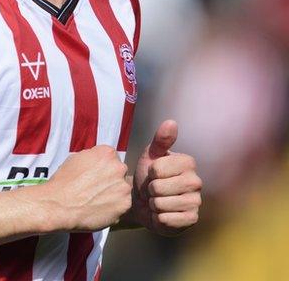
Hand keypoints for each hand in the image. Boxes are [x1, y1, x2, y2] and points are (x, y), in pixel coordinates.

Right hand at [39, 145, 131, 231]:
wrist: (59, 205)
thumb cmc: (63, 182)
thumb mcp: (74, 158)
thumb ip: (92, 157)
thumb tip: (97, 162)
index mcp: (107, 153)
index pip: (111, 158)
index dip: (102, 167)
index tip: (95, 174)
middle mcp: (119, 168)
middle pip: (119, 173)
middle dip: (110, 179)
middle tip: (95, 188)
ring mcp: (124, 187)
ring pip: (121, 190)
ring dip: (112, 194)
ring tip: (95, 200)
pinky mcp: (125, 205)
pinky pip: (121, 205)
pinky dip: (113, 207)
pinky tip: (98, 208)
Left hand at [132, 120, 202, 234]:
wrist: (145, 203)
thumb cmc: (148, 176)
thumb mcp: (150, 155)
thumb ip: (160, 140)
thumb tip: (171, 122)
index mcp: (188, 163)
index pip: (157, 168)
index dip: (148, 173)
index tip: (152, 175)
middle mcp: (196, 182)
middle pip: (158, 187)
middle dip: (149, 190)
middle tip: (153, 190)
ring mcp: (196, 202)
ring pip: (161, 204)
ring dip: (153, 204)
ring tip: (157, 201)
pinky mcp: (192, 219)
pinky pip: (166, 219)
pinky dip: (157, 217)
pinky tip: (162, 213)